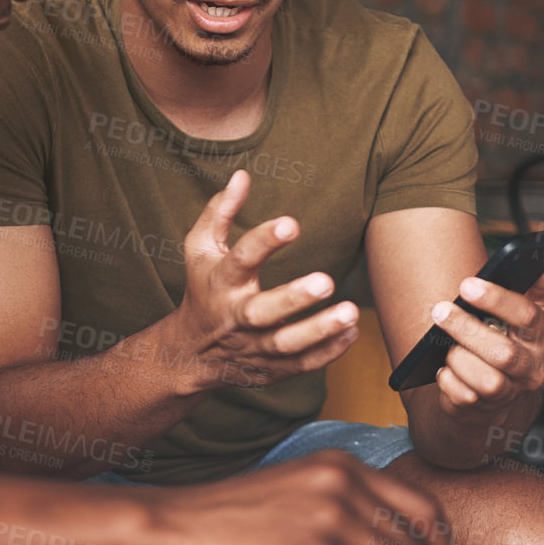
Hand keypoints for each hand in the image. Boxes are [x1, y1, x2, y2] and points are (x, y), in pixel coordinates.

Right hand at [166, 170, 361, 392]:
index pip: (240, 259)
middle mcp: (236, 317)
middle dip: (294, 298)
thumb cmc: (204, 288)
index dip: (264, 241)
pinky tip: (352, 332)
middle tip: (326, 281)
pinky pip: (301, 365)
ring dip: (318, 330)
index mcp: (221, 282)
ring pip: (286, 345)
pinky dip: (328, 352)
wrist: (192, 352)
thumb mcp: (200, 248)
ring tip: (350, 313)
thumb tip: (242, 175)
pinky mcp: (271, 369)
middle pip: (262, 311)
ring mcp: (253, 347)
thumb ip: (220, 212)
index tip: (291, 223)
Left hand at [427, 252, 543, 425]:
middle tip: (440, 310)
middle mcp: (530, 368)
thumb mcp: (524, 313)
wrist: (491, 392)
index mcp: (541, 338)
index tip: (467, 285)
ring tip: (447, 347)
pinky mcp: (483, 408)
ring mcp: (508, 391)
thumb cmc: (505, 340)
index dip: (497, 299)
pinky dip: (448, 380)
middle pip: (503, 352)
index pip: (526, 316)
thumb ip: (539, 285)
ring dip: (459, 358)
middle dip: (467, 329)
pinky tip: (444, 370)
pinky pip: (462, 396)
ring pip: (486, 379)